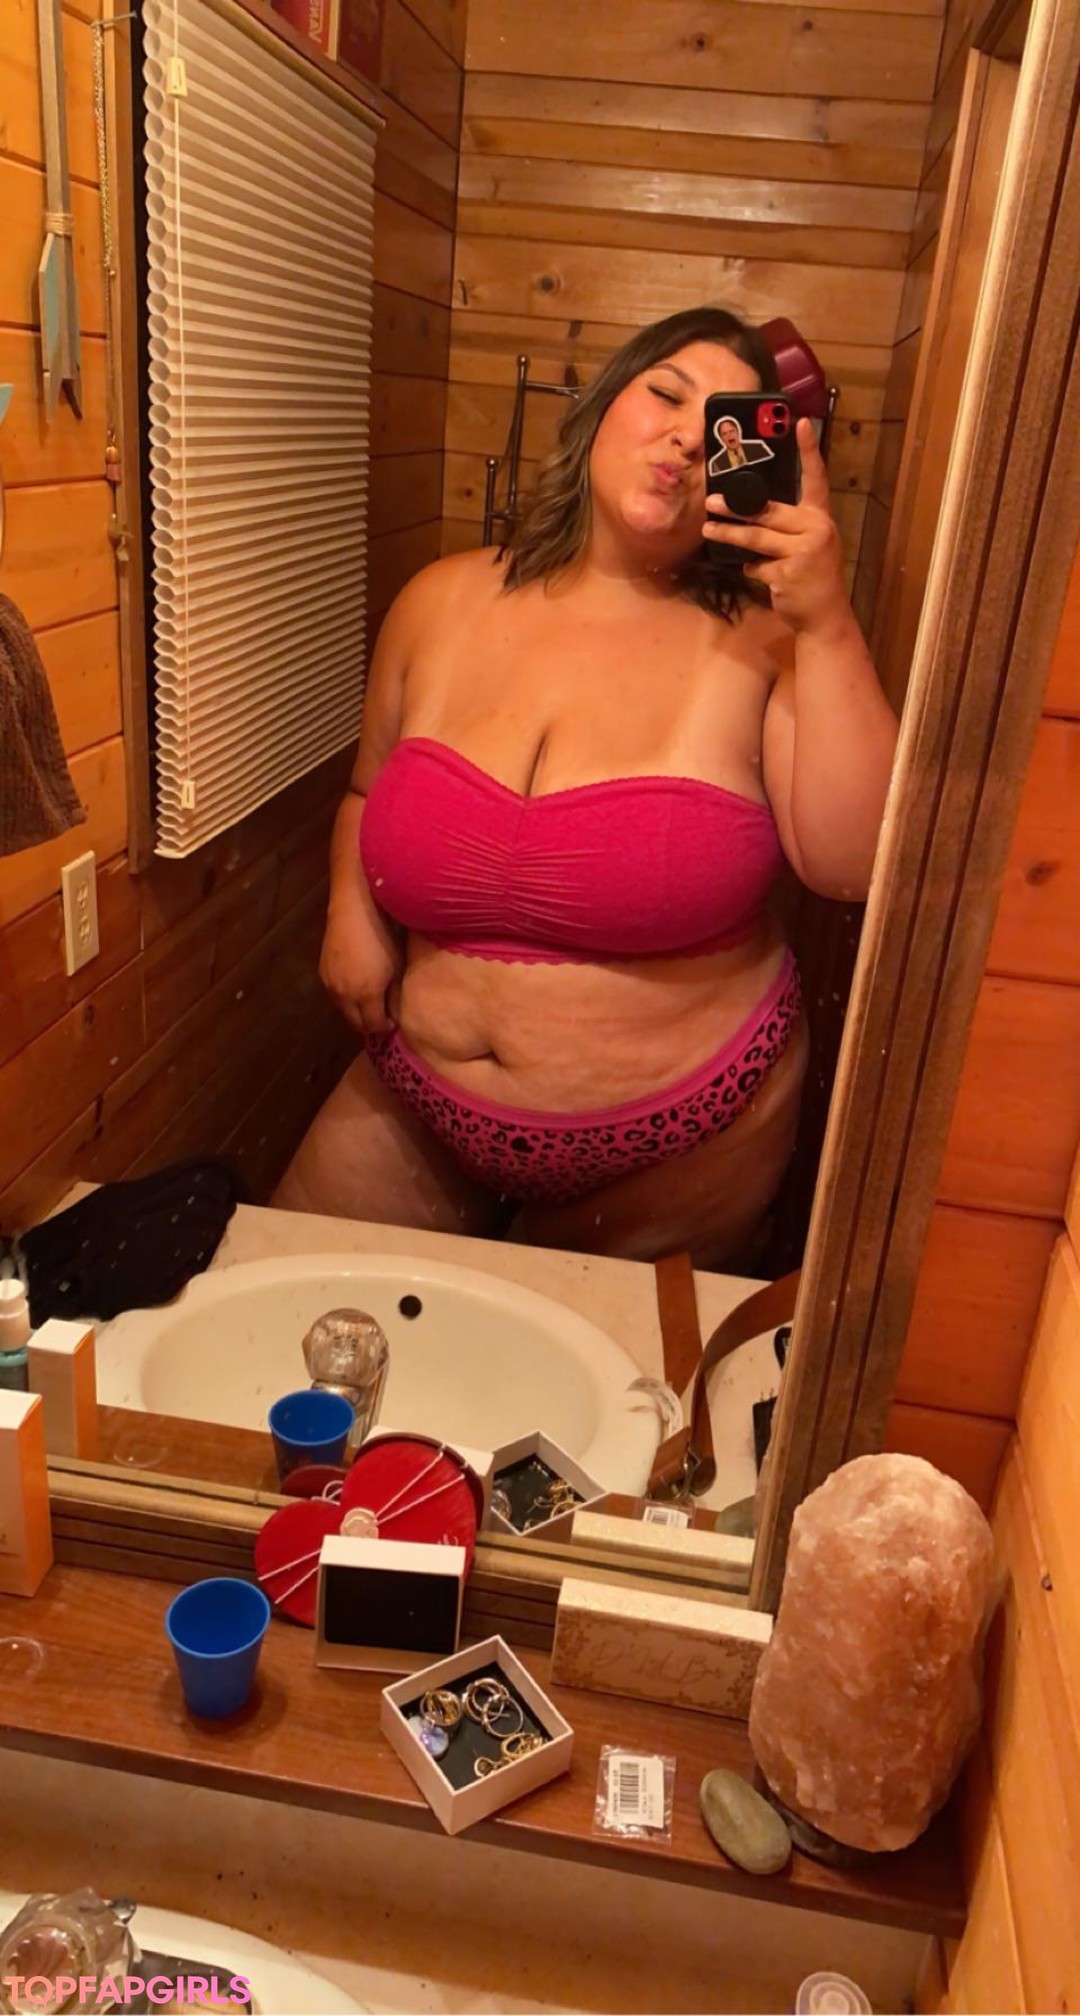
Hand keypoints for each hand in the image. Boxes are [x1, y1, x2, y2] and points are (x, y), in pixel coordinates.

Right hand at [319, 898, 400, 1037]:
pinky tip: (356, 986)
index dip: (385, 1028)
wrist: (355, 909)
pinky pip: (336, 996)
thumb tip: (395, 1012)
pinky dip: (346, 998)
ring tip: (370, 1001)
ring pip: (344, 1010)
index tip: (394, 1022)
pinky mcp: (322, 973)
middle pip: (356, 1023)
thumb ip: (394, 994)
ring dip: (356, 1012)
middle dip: (369, 1024)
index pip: (373, 1026)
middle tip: (382, 1016)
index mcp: (366, 995)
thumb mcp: (396, 967)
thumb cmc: (383, 935)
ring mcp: (330, 985)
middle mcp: (345, 995)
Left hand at [703, 418, 849, 636]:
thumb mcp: (809, 544)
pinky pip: (756, 566)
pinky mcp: (787, 573)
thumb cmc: (812, 576)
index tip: (800, 424)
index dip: (809, 451)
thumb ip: (789, 527)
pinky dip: (751, 569)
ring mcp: (803, 551)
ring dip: (729, 534)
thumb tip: (750, 511)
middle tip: (711, 501)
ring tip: (709, 529)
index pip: (815, 478)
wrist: (825, 615)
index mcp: (820, 517)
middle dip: (736, 507)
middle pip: (768, 511)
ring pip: (756, 538)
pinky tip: (756, 573)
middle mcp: (815, 529)